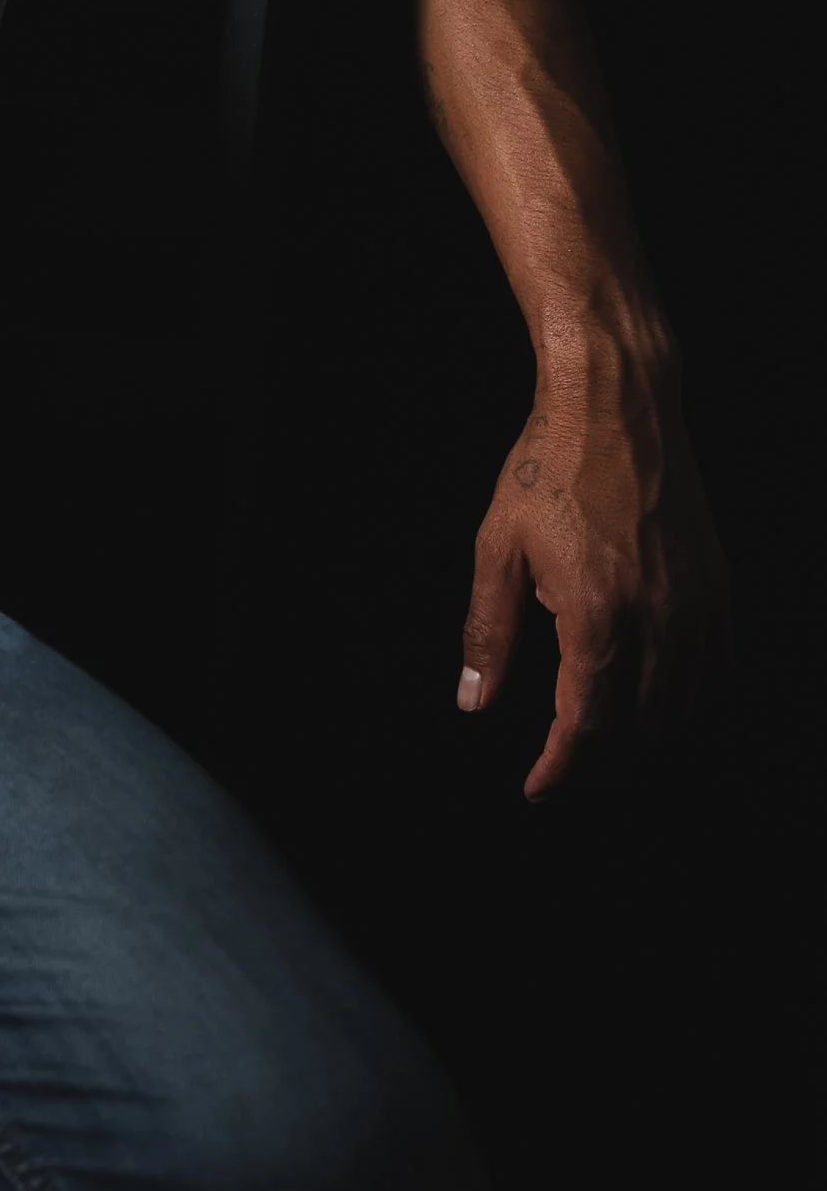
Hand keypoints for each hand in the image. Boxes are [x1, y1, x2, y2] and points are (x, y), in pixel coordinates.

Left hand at [457, 343, 729, 797]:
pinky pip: (717, 668)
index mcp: (598, 612)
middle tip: (565, 767)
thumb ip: (488, 633)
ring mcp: (696, 603)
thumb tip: (473, 702)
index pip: (588, 724)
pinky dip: (690, 700)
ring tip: (606, 743)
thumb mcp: (497, 547)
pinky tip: (661, 702)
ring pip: (684, 707)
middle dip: (600, 761)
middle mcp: (658, 617)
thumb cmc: (549, 466)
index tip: (539, 785)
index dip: (563, 767)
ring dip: (645, 737)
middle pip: (639, 728)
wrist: (617, 404)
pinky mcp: (716, 585)